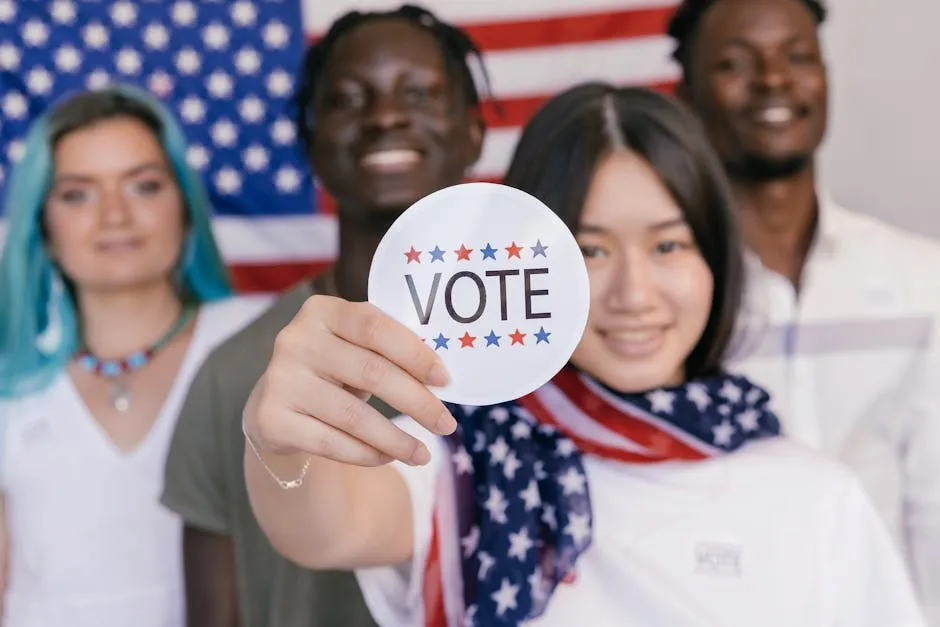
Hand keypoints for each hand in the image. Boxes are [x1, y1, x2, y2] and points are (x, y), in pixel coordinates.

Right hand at [244, 295, 456, 467]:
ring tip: (423, 454)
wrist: (277, 405)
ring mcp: (280, 379)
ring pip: (353, 416)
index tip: (445, 381)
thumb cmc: (334, 370)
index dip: (415, 354)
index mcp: (322, 310)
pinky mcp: (270, 418)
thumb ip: (388, 350)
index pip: (375, 327)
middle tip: (447, 425)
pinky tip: (388, 458)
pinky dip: (366, 453)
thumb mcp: (355, 349)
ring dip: (396, 439)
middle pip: (371, 372)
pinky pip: (330, 442)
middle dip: (417, 402)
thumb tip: (442, 378)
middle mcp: (296, 339)